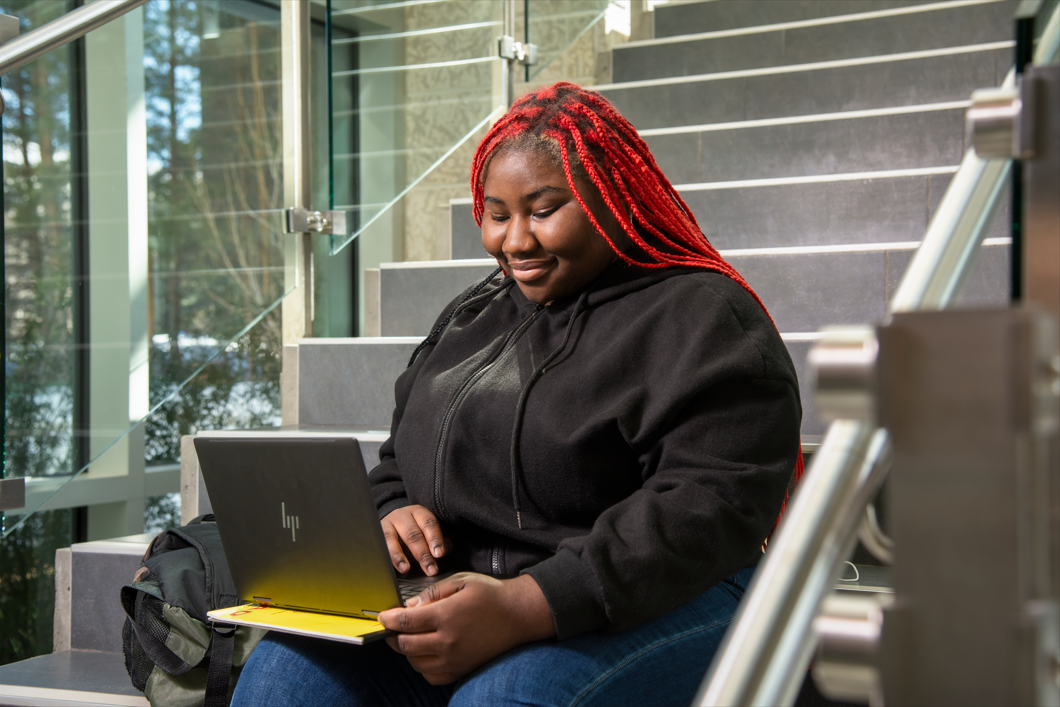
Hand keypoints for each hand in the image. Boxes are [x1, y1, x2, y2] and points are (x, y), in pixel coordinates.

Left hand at [379, 573, 554, 684]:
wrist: (518, 615)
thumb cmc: (490, 595)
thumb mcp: (461, 581)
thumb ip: (433, 593)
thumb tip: (409, 607)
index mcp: (447, 616)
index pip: (406, 622)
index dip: (388, 620)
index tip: (383, 616)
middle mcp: (448, 641)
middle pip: (406, 645)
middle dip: (394, 636)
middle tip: (393, 627)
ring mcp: (455, 659)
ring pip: (415, 662)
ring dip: (407, 651)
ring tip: (410, 637)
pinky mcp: (461, 669)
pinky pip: (431, 676)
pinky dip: (422, 666)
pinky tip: (425, 652)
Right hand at [381, 505, 449, 575]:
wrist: (393, 523)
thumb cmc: (416, 530)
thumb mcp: (431, 532)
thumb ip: (441, 541)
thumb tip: (444, 551)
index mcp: (419, 512)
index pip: (428, 523)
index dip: (434, 539)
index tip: (439, 554)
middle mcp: (402, 516)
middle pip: (412, 534)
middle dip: (422, 554)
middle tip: (430, 569)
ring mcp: (387, 524)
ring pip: (392, 539)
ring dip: (399, 556)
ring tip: (406, 568)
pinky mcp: (377, 535)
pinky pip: (380, 547)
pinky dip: (386, 557)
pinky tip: (391, 566)